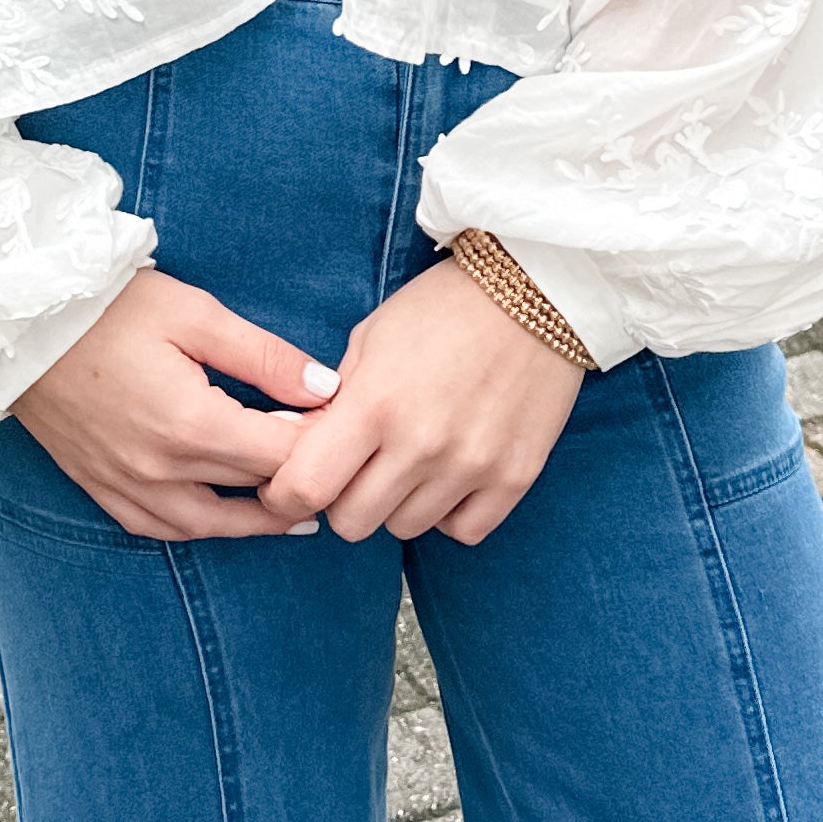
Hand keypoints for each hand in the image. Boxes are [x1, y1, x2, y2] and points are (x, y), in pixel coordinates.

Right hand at [13, 268, 341, 542]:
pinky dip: (198, 527)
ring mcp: (127, 484)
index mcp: (191, 425)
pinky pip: (158, 527)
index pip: (281, 454)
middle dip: (297, 476)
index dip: (323, 443)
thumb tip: (325, 389)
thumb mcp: (196, 314)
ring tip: (293, 511)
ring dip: (255, 521)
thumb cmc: (110, 308)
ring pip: (209, 525)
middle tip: (333, 463)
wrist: (22, 321)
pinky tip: (220, 516)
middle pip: (252, 488)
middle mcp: (161, 469)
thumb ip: (264, 357)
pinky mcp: (100, 486)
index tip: (346, 427)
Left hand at [255, 257, 581, 546]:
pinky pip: (462, 531)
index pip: (306, 487)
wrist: (537, 291)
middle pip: (352, 523)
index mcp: (375, 403)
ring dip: (397, 503)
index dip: (285, 494)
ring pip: (405, 528)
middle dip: (342, 499)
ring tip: (410, 460)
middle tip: (355, 469)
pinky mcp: (515, 477)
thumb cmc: (443, 308)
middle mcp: (422, 443)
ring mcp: (472, 465)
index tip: (288, 485)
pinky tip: (449, 475)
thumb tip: (298, 448)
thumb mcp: (370, 338)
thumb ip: (334, 401)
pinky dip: (449, 512)